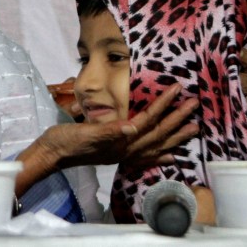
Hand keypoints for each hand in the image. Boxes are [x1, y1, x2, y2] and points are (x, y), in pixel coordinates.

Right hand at [48, 83, 197, 165]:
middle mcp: (125, 150)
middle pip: (157, 134)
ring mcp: (122, 155)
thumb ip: (109, 131)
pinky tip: (171, 156)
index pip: (147, 120)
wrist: (51, 154)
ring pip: (156, 146)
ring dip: (175, 136)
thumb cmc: (65, 140)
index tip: (177, 89)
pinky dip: (159, 156)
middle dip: (177, 119)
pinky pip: (144, 157)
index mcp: (119, 141)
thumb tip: (132, 126)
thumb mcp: (85, 132)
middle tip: (195, 104)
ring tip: (193, 128)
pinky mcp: (117, 156)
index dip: (163, 104)